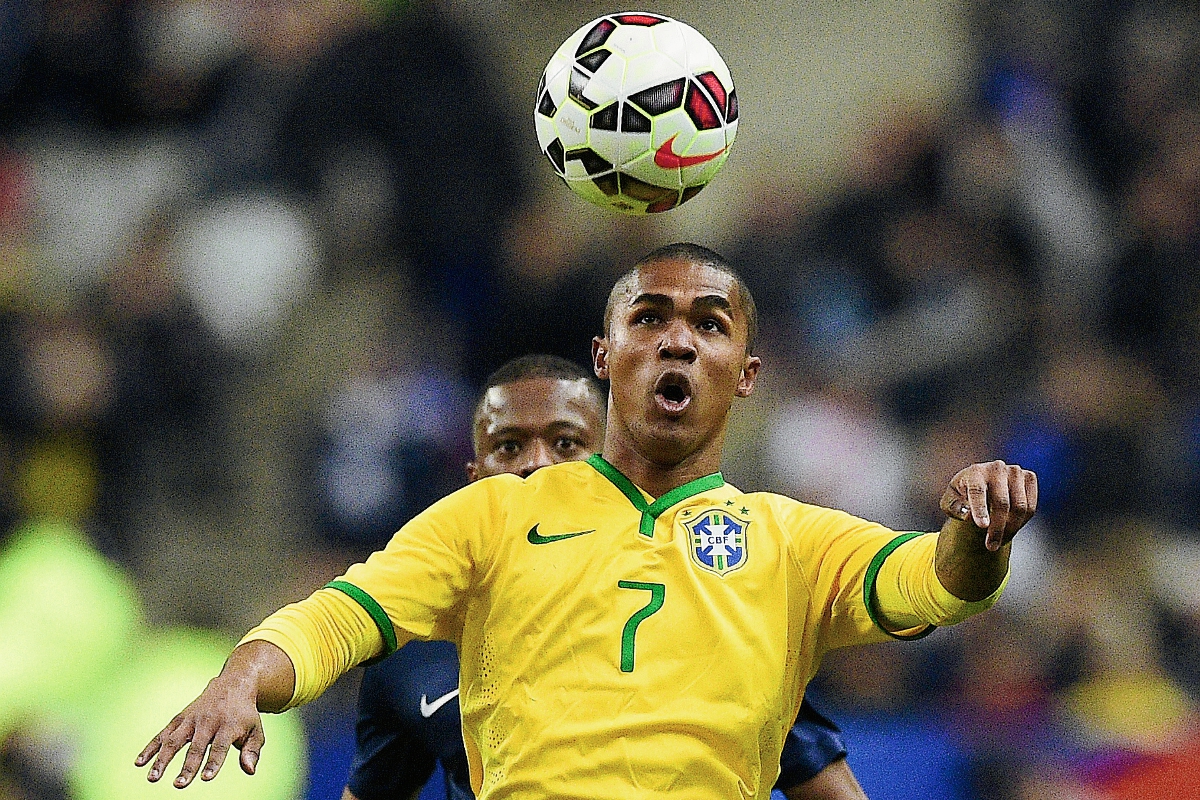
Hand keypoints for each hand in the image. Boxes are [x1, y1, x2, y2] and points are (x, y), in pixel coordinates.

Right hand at [135, 673, 265, 787]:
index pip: (220, 746)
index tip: (206, 778)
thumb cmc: (244, 714)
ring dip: (162, 759)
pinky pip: (163, 733)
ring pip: (174, 739)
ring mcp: (191, 719)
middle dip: (187, 766)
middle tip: (179, 784)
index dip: (214, 762)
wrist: (233, 685)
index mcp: (229, 725)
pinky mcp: (180, 718)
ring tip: (153, 778)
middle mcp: (208, 721)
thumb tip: (250, 770)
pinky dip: (151, 747)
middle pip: (196, 746)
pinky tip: (140, 762)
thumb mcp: (255, 729)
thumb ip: (252, 750)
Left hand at [939, 460, 1036, 551]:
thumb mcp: (950, 502)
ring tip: (999, 542)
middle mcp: (997, 468)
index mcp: (975, 471)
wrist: (980, 483)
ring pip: (1020, 507)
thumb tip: (969, 516)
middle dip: (997, 528)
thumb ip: (956, 508)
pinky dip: (1022, 522)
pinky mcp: (1029, 478)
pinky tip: (1009, 530)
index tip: (982, 526)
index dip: (980, 509)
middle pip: (1002, 503)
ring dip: (1011, 529)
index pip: (978, 491)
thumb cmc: (962, 495)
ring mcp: (1015, 471)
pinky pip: (1030, 506)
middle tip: (991, 547)